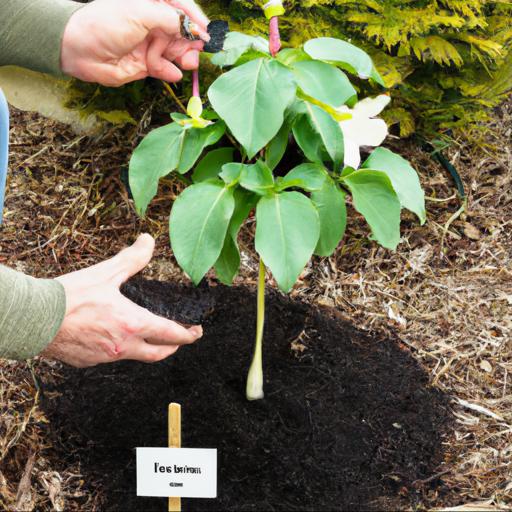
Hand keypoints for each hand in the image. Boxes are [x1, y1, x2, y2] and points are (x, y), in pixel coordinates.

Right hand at [42, 234, 201, 367]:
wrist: (33, 319)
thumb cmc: (69, 296)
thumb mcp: (105, 273)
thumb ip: (131, 258)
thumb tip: (148, 240)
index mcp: (132, 324)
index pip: (171, 335)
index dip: (188, 335)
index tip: (197, 332)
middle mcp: (123, 346)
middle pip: (159, 354)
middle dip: (174, 346)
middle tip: (182, 338)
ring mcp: (106, 358)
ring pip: (136, 356)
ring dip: (147, 347)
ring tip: (150, 335)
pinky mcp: (89, 362)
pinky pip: (113, 357)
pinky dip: (122, 348)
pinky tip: (116, 337)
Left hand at [61, 0, 209, 86]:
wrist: (79, 50)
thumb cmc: (106, 24)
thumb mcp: (142, 14)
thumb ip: (171, 20)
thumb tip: (196, 28)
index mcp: (152, 3)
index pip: (182, 7)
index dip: (196, 19)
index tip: (208, 33)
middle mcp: (154, 22)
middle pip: (183, 32)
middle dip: (191, 43)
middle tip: (195, 52)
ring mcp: (151, 44)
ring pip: (177, 52)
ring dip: (183, 58)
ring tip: (186, 63)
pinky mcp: (147, 64)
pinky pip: (166, 69)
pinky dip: (170, 72)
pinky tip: (171, 74)